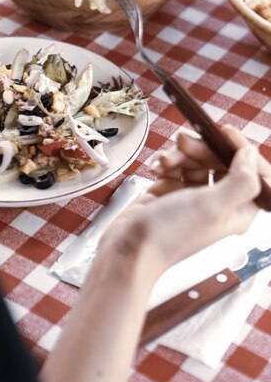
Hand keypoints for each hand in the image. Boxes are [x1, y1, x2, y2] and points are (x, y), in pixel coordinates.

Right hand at [101, 126, 266, 277]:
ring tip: (163, 161)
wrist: (129, 249)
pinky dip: (165, 163)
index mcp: (236, 210)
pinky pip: (174, 168)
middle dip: (202, 148)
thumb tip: (250, 155)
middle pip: (220, 162)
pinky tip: (156, 167)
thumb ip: (241, 181)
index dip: (239, 150)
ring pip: (194, 162)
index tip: (223, 133)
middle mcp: (217, 203)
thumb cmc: (170, 235)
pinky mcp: (169, 194)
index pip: (251, 172)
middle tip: (184, 141)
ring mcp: (192, 198)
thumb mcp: (212, 206)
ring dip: (179, 155)